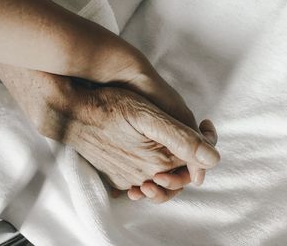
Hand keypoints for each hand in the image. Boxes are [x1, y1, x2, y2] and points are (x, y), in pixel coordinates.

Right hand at [0, 63, 218, 197]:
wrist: (72, 114)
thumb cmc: (111, 107)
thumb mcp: (149, 116)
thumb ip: (183, 139)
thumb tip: (213, 160)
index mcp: (158, 162)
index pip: (194, 163)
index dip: (203, 144)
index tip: (204, 124)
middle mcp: (144, 176)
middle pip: (178, 171)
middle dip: (187, 153)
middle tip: (186, 129)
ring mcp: (128, 179)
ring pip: (160, 174)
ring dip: (168, 159)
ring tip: (166, 137)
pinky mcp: (115, 177)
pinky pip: (140, 176)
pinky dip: (149, 166)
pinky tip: (146, 146)